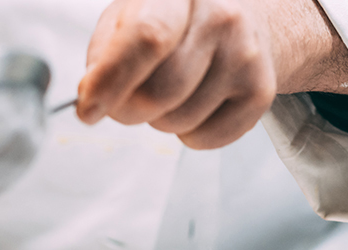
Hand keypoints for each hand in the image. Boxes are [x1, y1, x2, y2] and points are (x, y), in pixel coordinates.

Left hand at [77, 0, 347, 148]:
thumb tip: (91, 95)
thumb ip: (104, 54)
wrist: (244, 20)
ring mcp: (246, 53)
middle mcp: (221, 12)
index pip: (146, 38)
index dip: (110, 81)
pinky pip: (204, 139)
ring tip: (172, 92)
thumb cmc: (173, 24)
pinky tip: (196, 105)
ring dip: (160, 120)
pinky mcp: (260, 92)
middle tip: (129, 99)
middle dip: (128, 110)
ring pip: (177, 121)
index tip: (87, 110)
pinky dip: (189, 135)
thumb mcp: (127, 18)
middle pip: (157, 93)